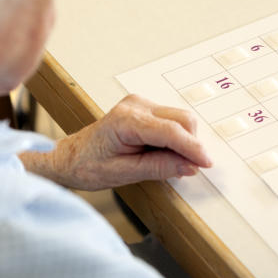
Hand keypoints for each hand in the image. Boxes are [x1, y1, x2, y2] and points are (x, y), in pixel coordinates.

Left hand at [22, 94, 211, 190]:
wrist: (71, 157)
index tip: (206, 163)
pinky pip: (172, 120)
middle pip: (182, 120)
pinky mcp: (144, 108)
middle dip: (191, 145)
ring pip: (181, 118)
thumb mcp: (124, 174)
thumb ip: (160, 168)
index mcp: (126, 120)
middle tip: (186, 169)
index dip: (193, 148)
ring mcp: (140, 104)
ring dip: (184, 141)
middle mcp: (135, 106)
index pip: (171, 131)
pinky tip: (162, 152)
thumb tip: (190, 166)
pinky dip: (176, 137)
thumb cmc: (88, 165)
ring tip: (166, 161)